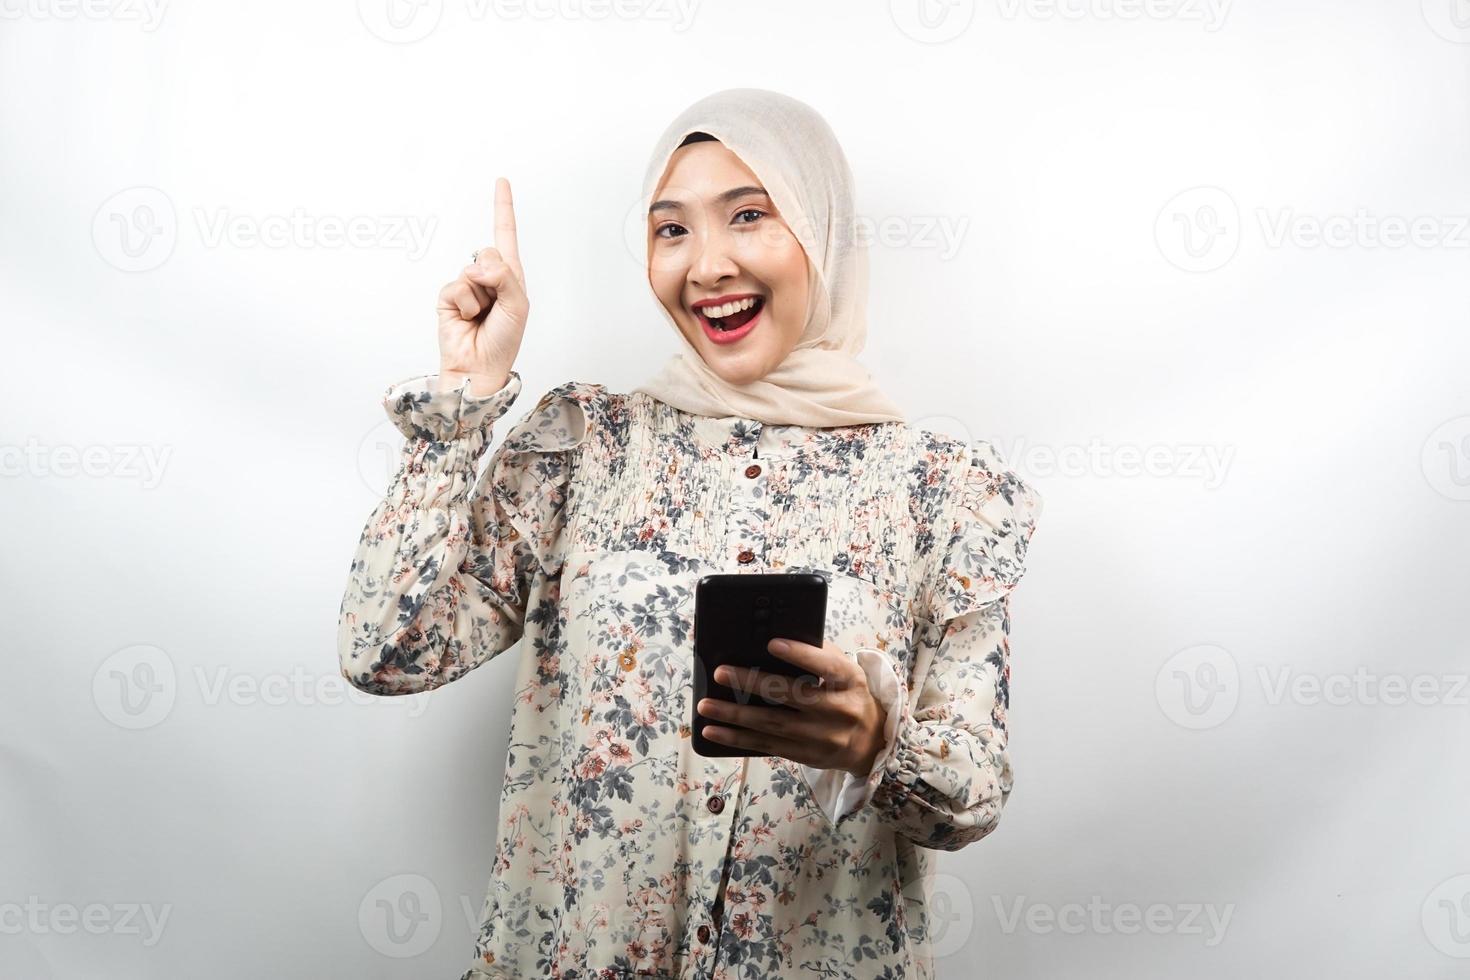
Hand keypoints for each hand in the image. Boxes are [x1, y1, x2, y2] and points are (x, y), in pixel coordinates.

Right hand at [436, 177, 528, 395]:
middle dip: (494, 278)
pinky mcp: (448, 297)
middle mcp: (489, 278)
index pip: (505, 235)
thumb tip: (480, 263)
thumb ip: (504, 276)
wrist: (479, 368)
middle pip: (489, 253)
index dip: (503, 208)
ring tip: (482, 317)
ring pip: (471, 271)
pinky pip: (456, 286)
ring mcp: (467, 287)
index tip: (501, 181)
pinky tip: (467, 320)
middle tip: (495, 307)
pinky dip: (464, 304)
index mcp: (510, 277)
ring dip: (480, 296)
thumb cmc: (503, 341)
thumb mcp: (517, 306)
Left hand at [697, 638, 887, 777]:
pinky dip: (737, 739)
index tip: (772, 643)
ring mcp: (821, 737)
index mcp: (850, 682)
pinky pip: (767, 746)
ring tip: (705, 706)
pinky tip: (714, 731)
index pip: (827, 666)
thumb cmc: (848, 694)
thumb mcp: (846, 672)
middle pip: (791, 695)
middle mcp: (838, 710)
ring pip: (773, 725)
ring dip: (735, 715)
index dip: (801, 655)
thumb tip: (773, 639)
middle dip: (752, 683)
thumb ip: (819, 655)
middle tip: (720, 672)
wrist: (871, 742)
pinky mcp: (806, 755)